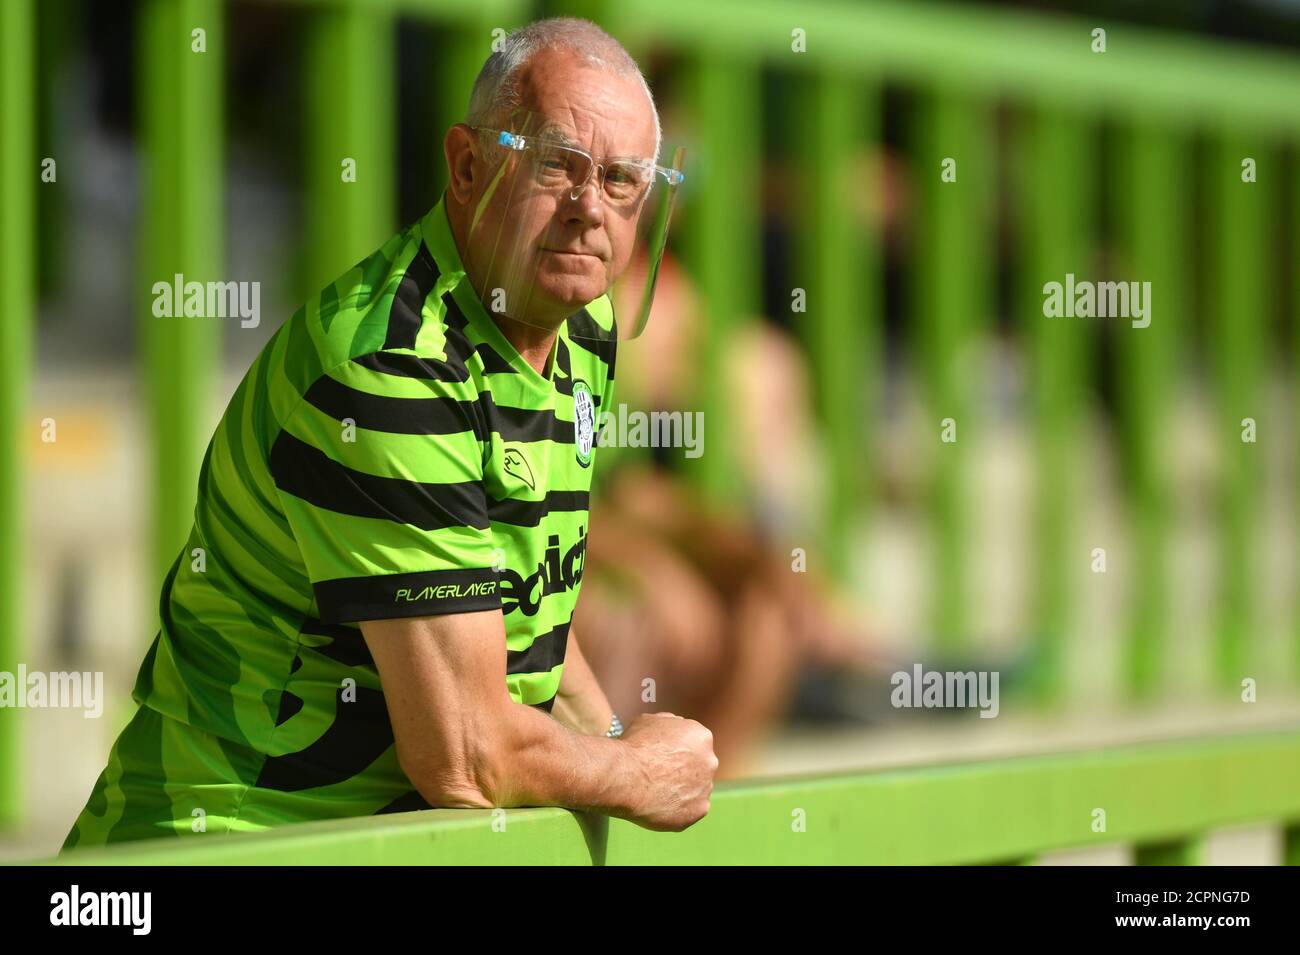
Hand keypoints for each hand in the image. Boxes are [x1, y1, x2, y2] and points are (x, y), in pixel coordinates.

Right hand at [617, 712, 717, 831]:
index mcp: (701, 736)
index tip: (663, 758)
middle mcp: (710, 761)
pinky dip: (677, 810)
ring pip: (695, 790)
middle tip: (660, 777)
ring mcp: (706, 787)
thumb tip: (673, 727)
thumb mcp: (650, 721)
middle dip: (683, 771)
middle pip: (699, 767)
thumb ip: (669, 724)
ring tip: (656, 792)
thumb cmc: (634, 747)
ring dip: (681, 791)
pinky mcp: (699, 810)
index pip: (694, 745)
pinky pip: (690, 810)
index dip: (677, 752)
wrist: (625, 777)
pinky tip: (659, 806)